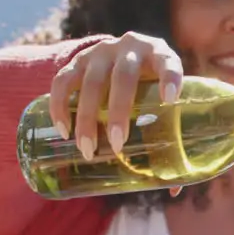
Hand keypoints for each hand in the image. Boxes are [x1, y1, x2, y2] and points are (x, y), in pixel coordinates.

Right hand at [48, 31, 183, 161]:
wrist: (121, 57)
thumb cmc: (150, 86)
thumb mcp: (163, 100)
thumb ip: (170, 135)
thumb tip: (173, 188)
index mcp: (159, 53)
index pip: (168, 61)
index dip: (170, 77)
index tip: (171, 98)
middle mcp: (130, 46)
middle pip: (123, 77)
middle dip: (118, 112)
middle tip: (116, 145)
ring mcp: (100, 51)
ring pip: (91, 81)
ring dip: (87, 116)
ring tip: (87, 148)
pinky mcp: (77, 59)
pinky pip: (63, 80)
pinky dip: (60, 105)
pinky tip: (62, 129)